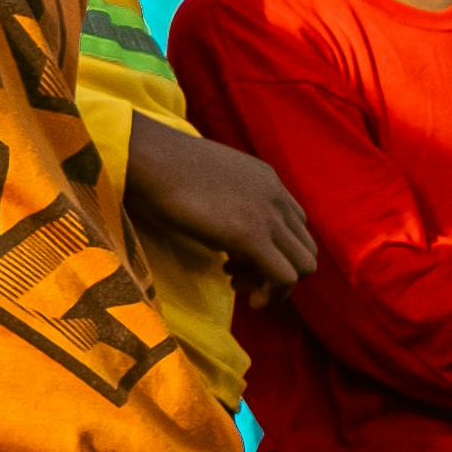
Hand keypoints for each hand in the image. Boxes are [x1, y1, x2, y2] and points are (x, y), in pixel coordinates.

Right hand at [121, 117, 316, 288]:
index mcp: (267, 180)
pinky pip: (284, 277)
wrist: (147, 158)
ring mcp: (268, 216)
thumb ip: (227, 200)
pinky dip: (269, 293)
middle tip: (238, 278)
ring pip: (304, 266)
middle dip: (277, 271)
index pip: (295, 224)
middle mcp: (277, 197)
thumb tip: (223, 227)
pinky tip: (237, 291)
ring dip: (275, 286)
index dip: (272, 249)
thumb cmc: (161, 168)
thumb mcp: (208, 181)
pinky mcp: (252, 236)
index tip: (235, 259)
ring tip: (237, 286)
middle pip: (304, 248)